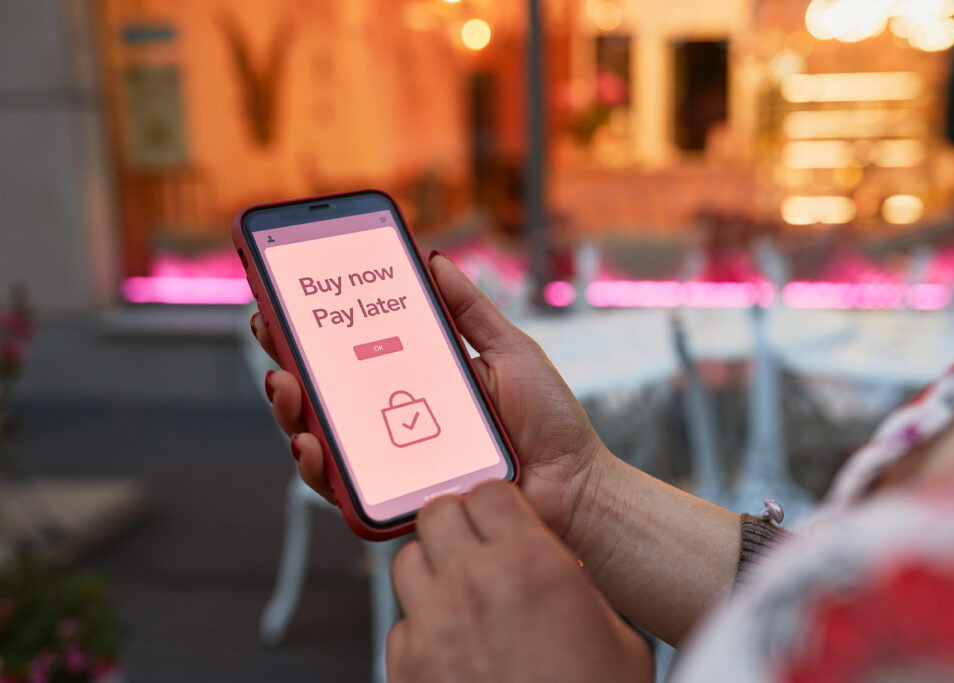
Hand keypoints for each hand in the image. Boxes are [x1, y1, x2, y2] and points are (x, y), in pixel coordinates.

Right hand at [253, 252, 611, 537]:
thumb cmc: (547, 421)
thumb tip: (434, 259)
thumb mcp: (508, 349)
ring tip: (287, 384)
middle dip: (288, 357)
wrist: (575, 485)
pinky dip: (319, 467)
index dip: (314, 325)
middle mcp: (395, 420)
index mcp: (417, 380)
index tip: (285, 293)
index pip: (353, 350)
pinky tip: (311, 444)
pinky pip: (344, 488)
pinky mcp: (396, 499)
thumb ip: (470, 310)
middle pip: (325, 391)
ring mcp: (392, 461)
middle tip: (270, 328)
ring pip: (321, 438)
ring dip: (292, 410)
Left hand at [387, 481, 651, 682]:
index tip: (506, 521)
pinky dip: (421, 627)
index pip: (489, 491)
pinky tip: (453, 651)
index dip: (499, 505)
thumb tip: (557, 569)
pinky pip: (401, 622)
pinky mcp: (405, 669)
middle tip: (480, 551)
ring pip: (407, 561)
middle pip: (437, 513)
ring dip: (432, 570)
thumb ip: (576, 587)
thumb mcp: (615, 637)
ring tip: (462, 598)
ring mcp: (431, 626)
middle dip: (457, 526)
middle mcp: (473, 584)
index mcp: (532, 566)